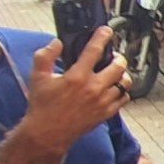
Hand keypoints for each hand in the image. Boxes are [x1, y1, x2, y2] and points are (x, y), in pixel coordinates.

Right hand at [21, 33, 130, 151]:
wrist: (48, 133)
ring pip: (125, 82)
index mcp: (77, 76)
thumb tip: (56, 43)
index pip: (94, 51)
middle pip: (118, 66)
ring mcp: (103, 101)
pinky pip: (124, 98)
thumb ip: (45, 56)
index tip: (107, 31)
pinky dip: (122, 91)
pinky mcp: (107, 113)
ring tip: (116, 71)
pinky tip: (114, 88)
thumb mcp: (38, 77)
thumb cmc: (42, 105)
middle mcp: (94, 88)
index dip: (102, 37)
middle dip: (118, 57)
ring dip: (122, 74)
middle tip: (113, 55)